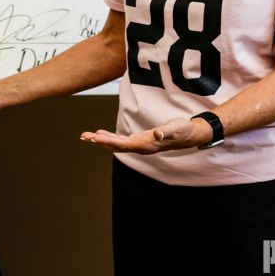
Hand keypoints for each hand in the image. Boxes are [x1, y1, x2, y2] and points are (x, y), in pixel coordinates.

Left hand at [79, 117, 208, 154]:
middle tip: (84, 136)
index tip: (94, 137)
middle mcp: (141, 147)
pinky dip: (111, 137)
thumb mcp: (176, 127)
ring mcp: (141, 145)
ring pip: (117, 144)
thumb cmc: (182, 130)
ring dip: (102, 140)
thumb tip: (157, 133)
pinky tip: (102, 134)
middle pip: (116, 146)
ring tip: (87, 136)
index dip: (108, 141)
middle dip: (100, 141)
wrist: (190, 135)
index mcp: (146, 144)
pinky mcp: (141, 141)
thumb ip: (166, 131)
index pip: (123, 144)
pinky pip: (122, 141)